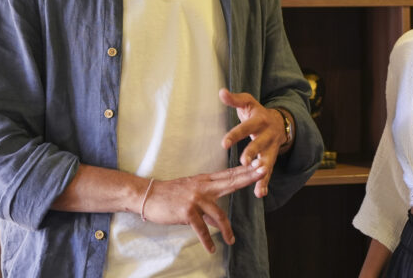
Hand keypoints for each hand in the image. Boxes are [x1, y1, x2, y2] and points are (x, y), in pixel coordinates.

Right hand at [141, 164, 263, 252]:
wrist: (148, 195)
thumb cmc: (170, 194)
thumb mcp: (192, 192)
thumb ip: (208, 201)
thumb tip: (218, 219)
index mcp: (205, 180)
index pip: (230, 174)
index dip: (246, 169)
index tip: (260, 163)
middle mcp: (203, 187)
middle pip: (230, 182)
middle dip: (248, 177)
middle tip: (263, 172)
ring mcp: (195, 198)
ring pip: (218, 214)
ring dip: (227, 229)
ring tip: (232, 240)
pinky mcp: (187, 211)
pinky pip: (201, 228)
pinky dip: (207, 240)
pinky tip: (212, 248)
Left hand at [219, 88, 287, 197]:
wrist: (281, 122)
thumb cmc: (257, 113)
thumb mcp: (248, 102)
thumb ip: (234, 99)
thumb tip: (221, 92)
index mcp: (259, 120)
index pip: (245, 127)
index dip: (235, 135)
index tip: (224, 143)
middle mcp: (267, 135)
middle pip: (259, 144)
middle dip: (252, 153)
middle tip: (244, 161)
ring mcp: (271, 148)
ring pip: (267, 160)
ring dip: (262, 171)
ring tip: (257, 184)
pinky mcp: (272, 159)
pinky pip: (269, 172)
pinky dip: (265, 183)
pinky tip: (259, 194)